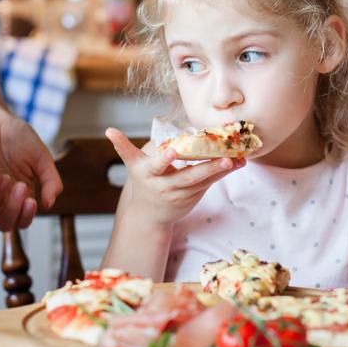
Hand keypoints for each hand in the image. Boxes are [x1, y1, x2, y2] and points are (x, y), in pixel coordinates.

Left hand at [0, 102, 62, 230]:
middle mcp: (1, 199)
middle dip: (12, 210)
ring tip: (5, 177)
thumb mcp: (41, 157)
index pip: (22, 220)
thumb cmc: (18, 137)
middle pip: (4, 224)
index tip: (32, 201)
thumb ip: (50, 180)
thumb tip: (50, 203)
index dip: (26, 217)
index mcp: (21, 196)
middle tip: (20, 186)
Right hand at [106, 128, 243, 227]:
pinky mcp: (193, 197)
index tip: (170, 151)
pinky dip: (222, 173)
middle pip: (188, 176)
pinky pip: (209, 183)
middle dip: (207, 168)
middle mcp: (165, 186)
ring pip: (203, 181)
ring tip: (238, 159)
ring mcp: (181, 194)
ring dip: (221, 169)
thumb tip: (109, 130)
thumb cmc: (142, 182)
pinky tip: (237, 163)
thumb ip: (123, 147)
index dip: (163, 159)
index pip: (156, 165)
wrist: (149, 216)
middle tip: (225, 158)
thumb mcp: (131, 165)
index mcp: (149, 174)